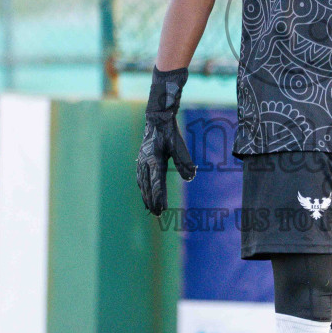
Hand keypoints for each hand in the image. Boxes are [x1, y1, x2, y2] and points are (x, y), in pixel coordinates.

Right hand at [136, 66, 196, 214]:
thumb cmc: (170, 132)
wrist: (157, 118)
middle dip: (152, 201)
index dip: (159, 197)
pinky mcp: (141, 159)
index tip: (162, 209)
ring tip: (149, 208)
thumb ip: (184, 162)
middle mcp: (145, 162)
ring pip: (141, 183)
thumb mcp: (179, 146)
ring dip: (145, 196)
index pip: (156, 183)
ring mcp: (141, 160)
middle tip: (157, 214)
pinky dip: (142, 187)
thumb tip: (191, 176)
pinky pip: (139, 177)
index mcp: (154, 160)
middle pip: (147, 186)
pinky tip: (144, 192)